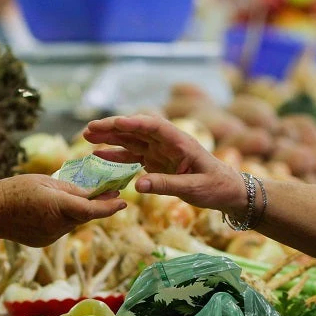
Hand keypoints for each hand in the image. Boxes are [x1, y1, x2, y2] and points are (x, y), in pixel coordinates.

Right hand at [0, 174, 125, 246]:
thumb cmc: (14, 190)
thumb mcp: (44, 181)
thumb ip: (70, 189)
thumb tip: (92, 193)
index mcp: (58, 207)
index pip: (91, 209)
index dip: (109, 206)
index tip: (123, 201)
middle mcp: (57, 226)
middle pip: (84, 216)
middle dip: (95, 205)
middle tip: (108, 191)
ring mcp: (50, 237)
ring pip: (73, 223)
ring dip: (77, 211)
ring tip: (68, 196)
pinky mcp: (44, 242)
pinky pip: (61, 229)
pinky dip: (63, 219)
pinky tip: (51, 210)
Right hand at [83, 115, 244, 211]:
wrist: (228, 192)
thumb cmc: (216, 187)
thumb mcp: (193, 189)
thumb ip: (166, 186)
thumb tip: (138, 185)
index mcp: (180, 142)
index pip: (154, 126)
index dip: (133, 123)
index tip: (114, 123)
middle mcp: (168, 142)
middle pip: (137, 129)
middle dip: (113, 127)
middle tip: (89, 128)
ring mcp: (161, 151)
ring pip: (132, 140)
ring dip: (110, 137)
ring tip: (87, 136)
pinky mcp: (157, 162)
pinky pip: (134, 155)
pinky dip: (117, 154)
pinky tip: (100, 154)